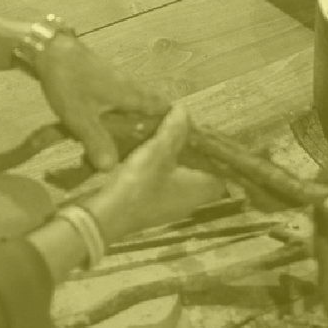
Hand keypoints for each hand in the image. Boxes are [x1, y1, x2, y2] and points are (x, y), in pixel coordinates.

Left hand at [35, 31, 168, 170]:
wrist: (51, 50)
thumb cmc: (69, 83)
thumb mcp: (81, 117)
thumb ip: (97, 142)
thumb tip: (113, 169)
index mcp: (130, 95)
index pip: (162, 108)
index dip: (174, 122)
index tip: (183, 140)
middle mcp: (130, 87)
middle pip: (152, 105)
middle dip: (159, 123)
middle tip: (161, 145)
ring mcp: (117, 81)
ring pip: (137, 101)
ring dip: (142, 118)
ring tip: (140, 140)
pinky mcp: (104, 80)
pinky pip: (124, 99)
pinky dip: (126, 112)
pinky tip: (115, 124)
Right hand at [82, 106, 227, 245]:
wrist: (106, 217)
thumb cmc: (139, 185)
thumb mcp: (157, 151)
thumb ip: (174, 130)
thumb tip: (184, 111)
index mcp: (199, 190)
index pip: (222, 171)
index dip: (216, 153)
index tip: (206, 134)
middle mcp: (190, 201)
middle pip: (201, 173)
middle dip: (195, 153)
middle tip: (185, 131)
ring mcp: (171, 206)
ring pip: (182, 178)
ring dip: (177, 160)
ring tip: (168, 136)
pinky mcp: (153, 206)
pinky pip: (166, 183)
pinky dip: (163, 168)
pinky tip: (150, 153)